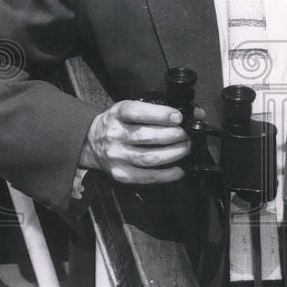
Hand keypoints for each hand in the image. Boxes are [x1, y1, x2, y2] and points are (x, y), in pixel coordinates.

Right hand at [79, 100, 200, 184]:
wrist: (90, 142)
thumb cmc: (117, 123)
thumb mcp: (130, 108)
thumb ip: (158, 110)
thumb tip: (195, 114)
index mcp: (117, 114)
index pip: (137, 112)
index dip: (160, 115)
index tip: (178, 117)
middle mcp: (115, 135)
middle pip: (147, 137)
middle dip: (174, 135)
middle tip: (188, 134)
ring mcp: (117, 156)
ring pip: (149, 157)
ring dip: (174, 154)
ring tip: (187, 148)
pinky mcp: (121, 174)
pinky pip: (147, 177)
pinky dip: (166, 174)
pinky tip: (179, 169)